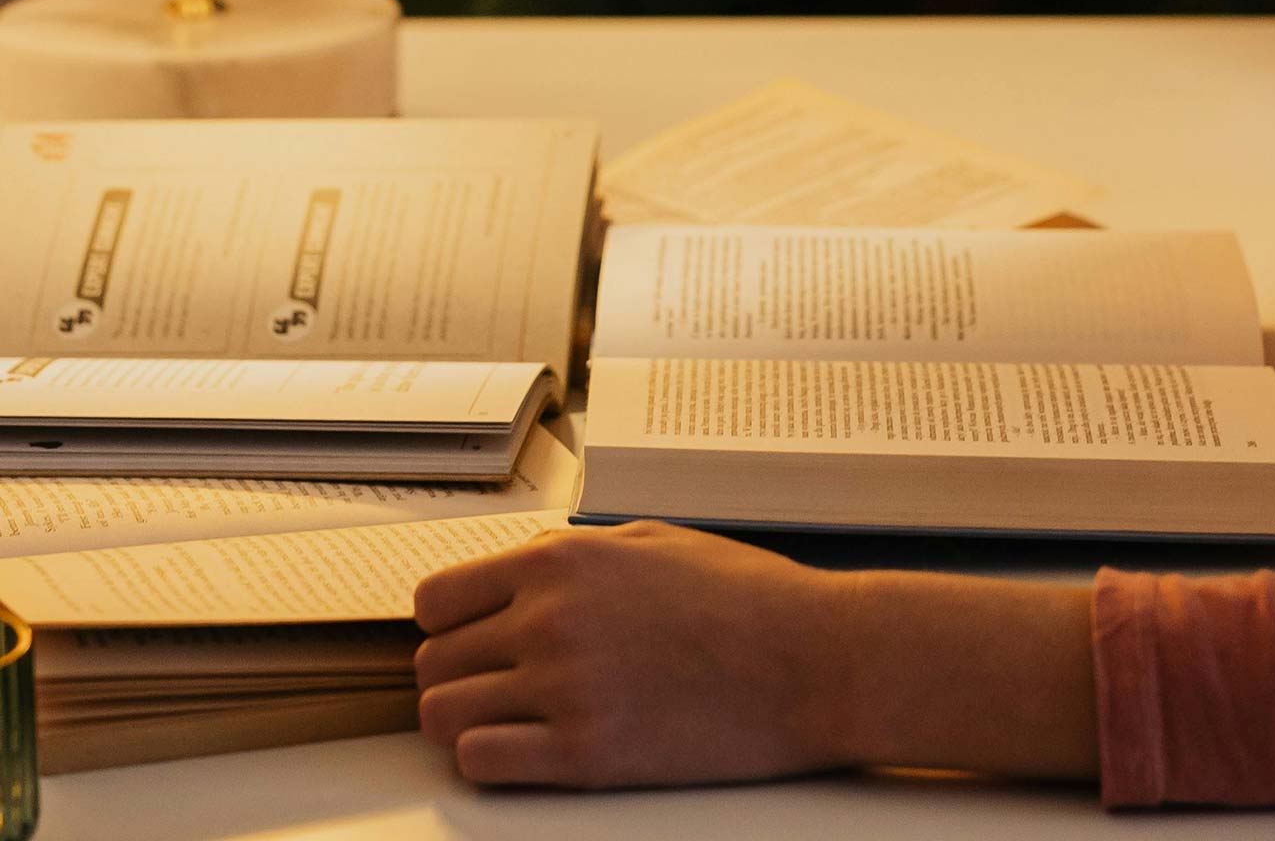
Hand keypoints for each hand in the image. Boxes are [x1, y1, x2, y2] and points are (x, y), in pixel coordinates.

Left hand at [412, 519, 841, 787]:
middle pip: (433, 662)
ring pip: (443, 717)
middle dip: (457, 672)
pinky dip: (492, 759)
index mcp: (563, 561)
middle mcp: (550, 620)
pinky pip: (482, 764)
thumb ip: (574, 556)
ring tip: (509, 718)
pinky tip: (529, 748)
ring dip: (465, 719)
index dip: (447, 621)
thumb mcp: (654, 540)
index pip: (436, 598)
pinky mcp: (586, 756)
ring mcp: (563, 690)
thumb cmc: (746, 596)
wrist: (811, 659)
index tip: (467, 635)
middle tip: (495, 682)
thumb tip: (518, 575)